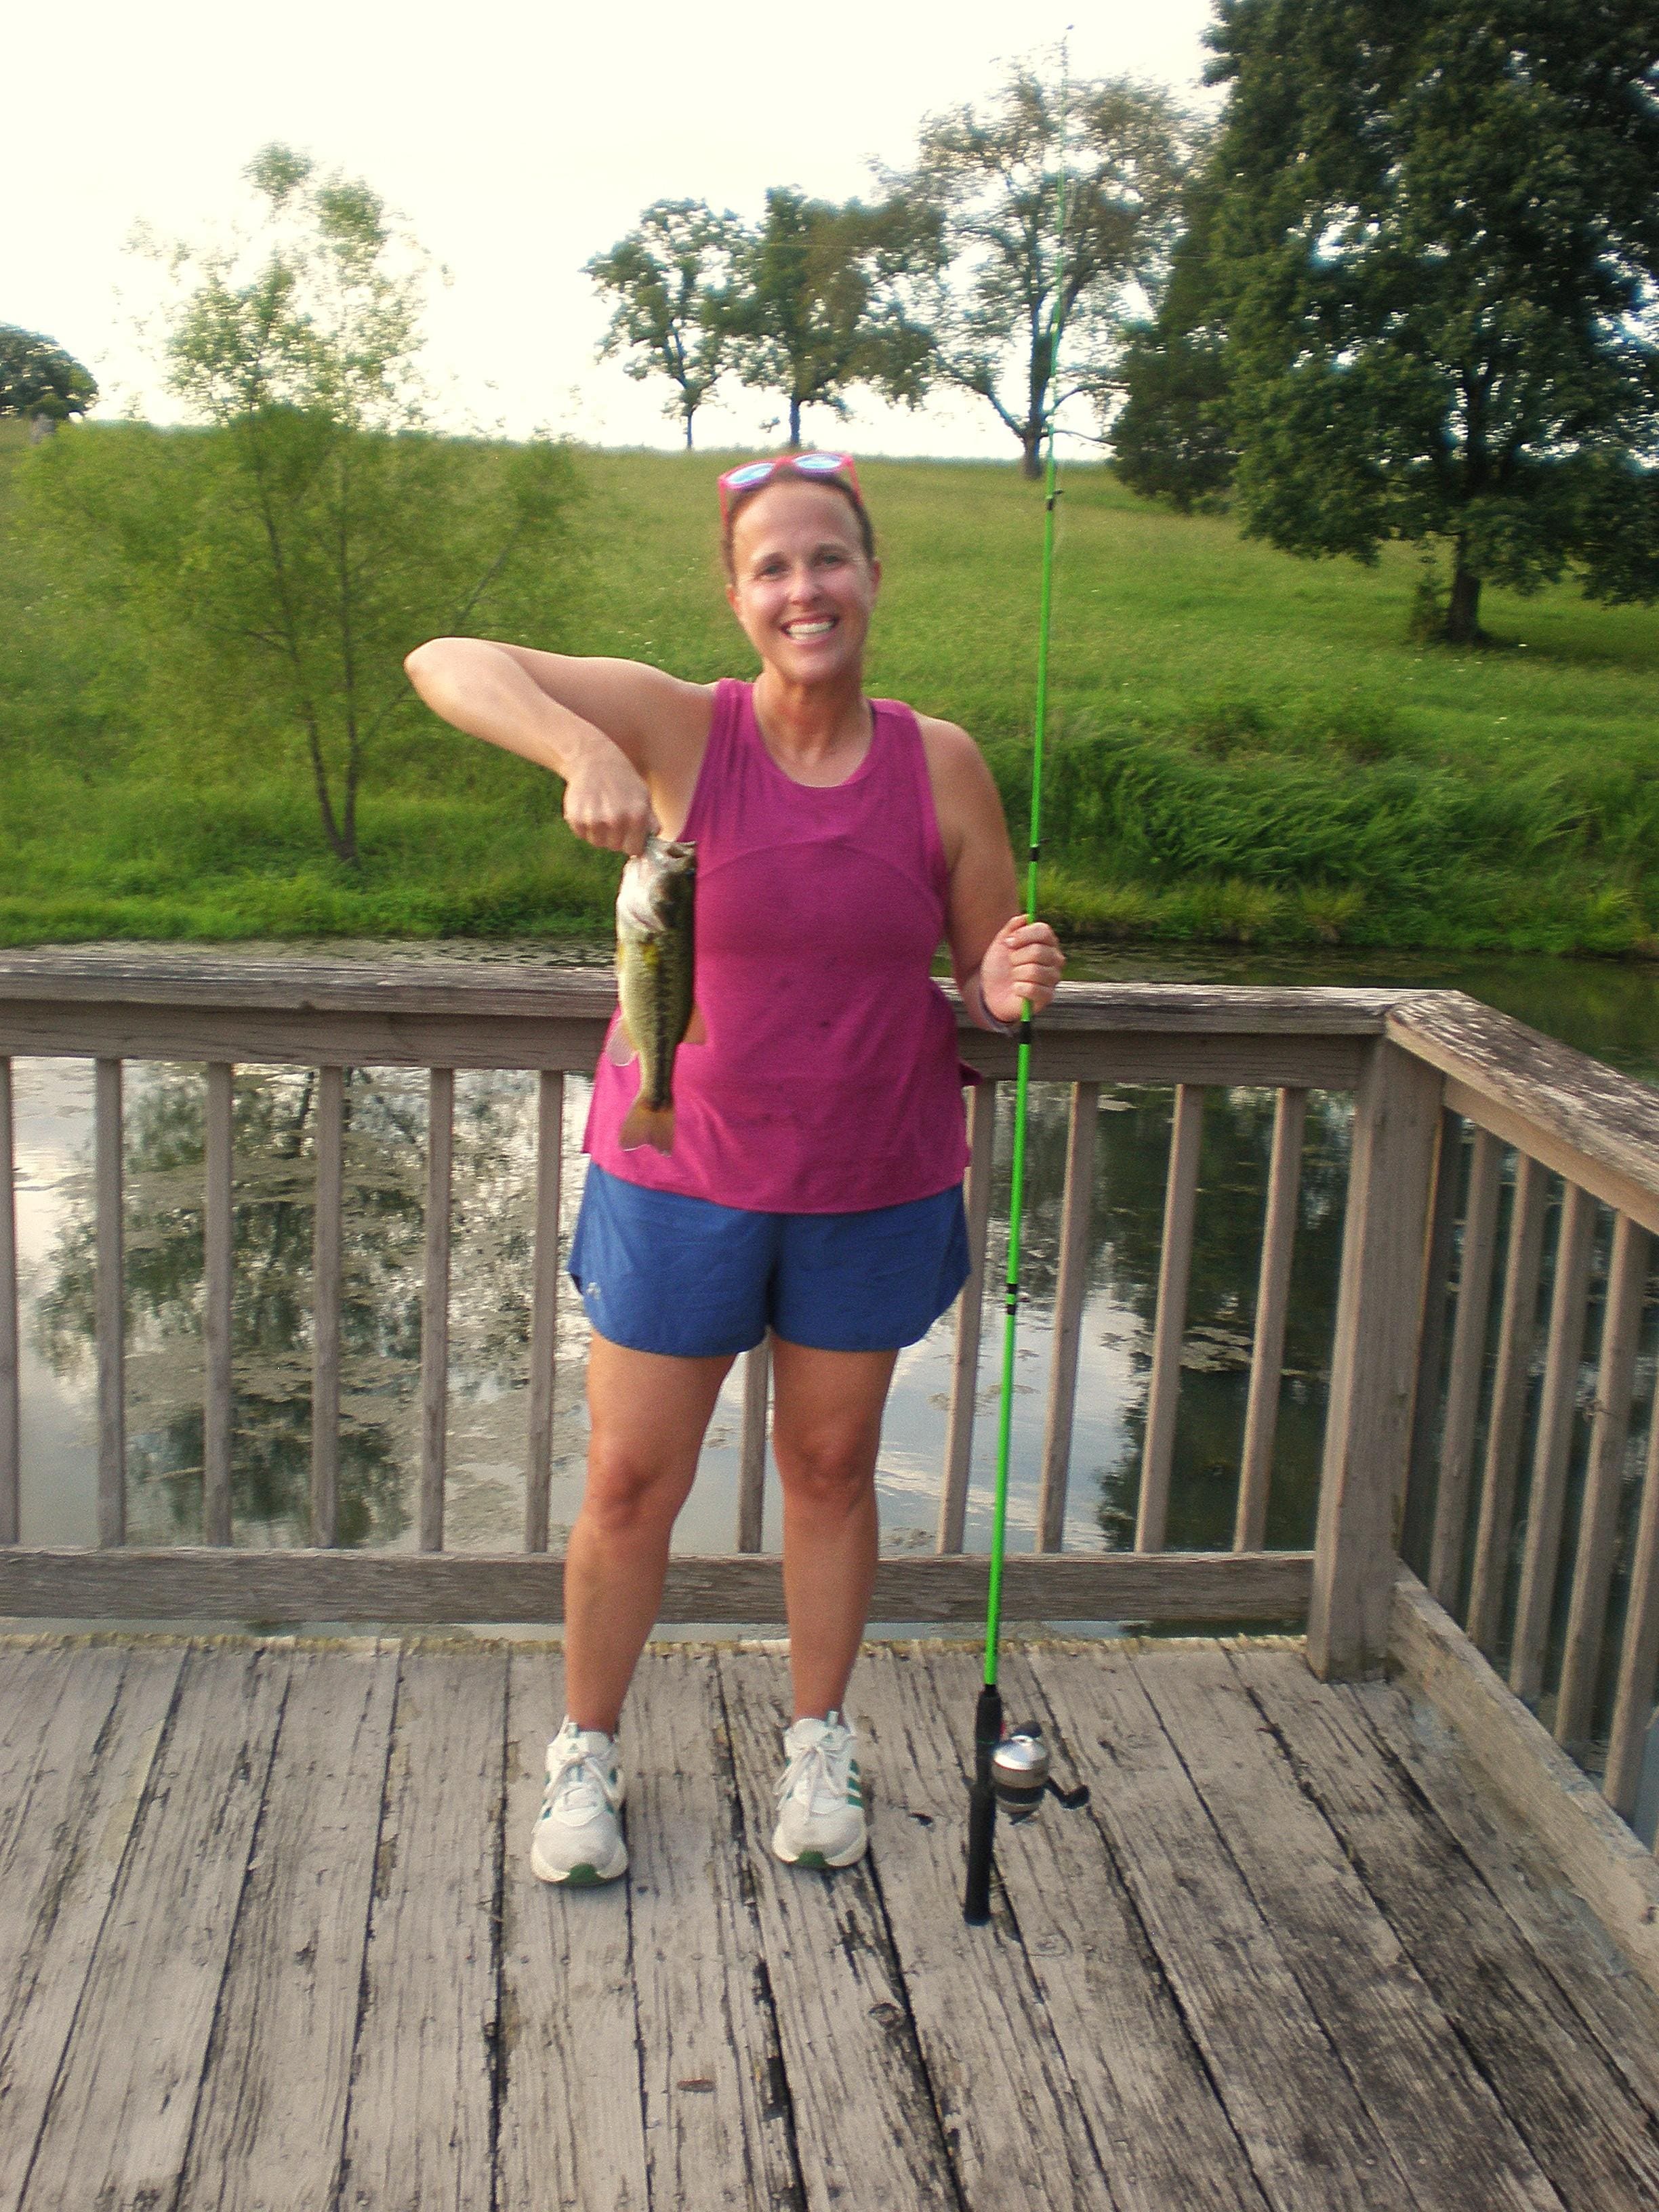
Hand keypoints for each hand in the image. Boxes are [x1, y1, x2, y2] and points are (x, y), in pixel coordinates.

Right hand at [563, 739, 655, 855]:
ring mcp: (595, 820)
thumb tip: (654, 839)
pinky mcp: (576, 818)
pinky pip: (582, 835)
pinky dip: (584, 826)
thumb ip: (651, 821)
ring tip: (600, 811)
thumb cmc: (623, 780)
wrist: (593, 759)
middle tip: (613, 816)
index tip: (629, 834)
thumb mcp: (644, 796)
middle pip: (615, 847)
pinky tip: (589, 809)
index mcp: (637, 816)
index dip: (632, 843)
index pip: (634, 850)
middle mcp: (616, 820)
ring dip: (599, 832)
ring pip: (598, 843)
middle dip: (615, 837)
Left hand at [979, 918, 1063, 1024]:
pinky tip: (1017, 989)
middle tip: (1011, 963)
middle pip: (1038, 951)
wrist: (991, 992)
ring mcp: (1053, 978)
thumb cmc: (1000, 966)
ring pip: (1034, 971)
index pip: (1044, 931)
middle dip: (1016, 957)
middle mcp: (1055, 959)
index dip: (1024, 935)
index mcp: (1047, 942)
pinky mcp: (1047, 996)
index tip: (1008, 942)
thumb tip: (1026, 917)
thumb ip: (1012, 927)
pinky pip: (1032, 989)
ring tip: (1014, 977)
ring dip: (1016, 974)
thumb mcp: (1001, 943)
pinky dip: (1018, 989)